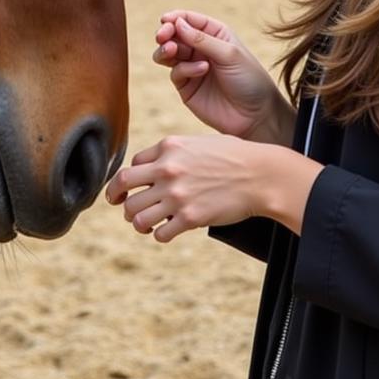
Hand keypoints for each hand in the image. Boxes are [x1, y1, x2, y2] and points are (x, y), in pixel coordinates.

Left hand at [105, 134, 322, 240]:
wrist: (260, 175)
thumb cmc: (234, 156)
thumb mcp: (198, 143)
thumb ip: (174, 152)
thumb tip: (154, 165)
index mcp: (168, 147)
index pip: (132, 164)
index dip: (131, 178)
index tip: (132, 188)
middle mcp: (167, 169)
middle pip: (123, 186)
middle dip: (118, 198)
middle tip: (120, 206)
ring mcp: (176, 195)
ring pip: (135, 214)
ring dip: (137, 222)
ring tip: (145, 224)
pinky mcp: (189, 218)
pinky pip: (159, 234)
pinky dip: (159, 235)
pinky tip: (166, 232)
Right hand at [155, 10, 293, 143]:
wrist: (256, 115)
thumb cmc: (250, 80)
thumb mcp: (229, 54)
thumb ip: (202, 39)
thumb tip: (177, 23)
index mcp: (215, 34)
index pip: (189, 20)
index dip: (175, 18)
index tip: (165, 20)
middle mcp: (201, 49)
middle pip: (174, 35)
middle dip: (166, 33)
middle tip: (162, 36)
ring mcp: (192, 68)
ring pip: (168, 53)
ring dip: (165, 49)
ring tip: (171, 50)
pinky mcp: (186, 87)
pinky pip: (176, 73)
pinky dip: (184, 69)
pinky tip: (201, 70)